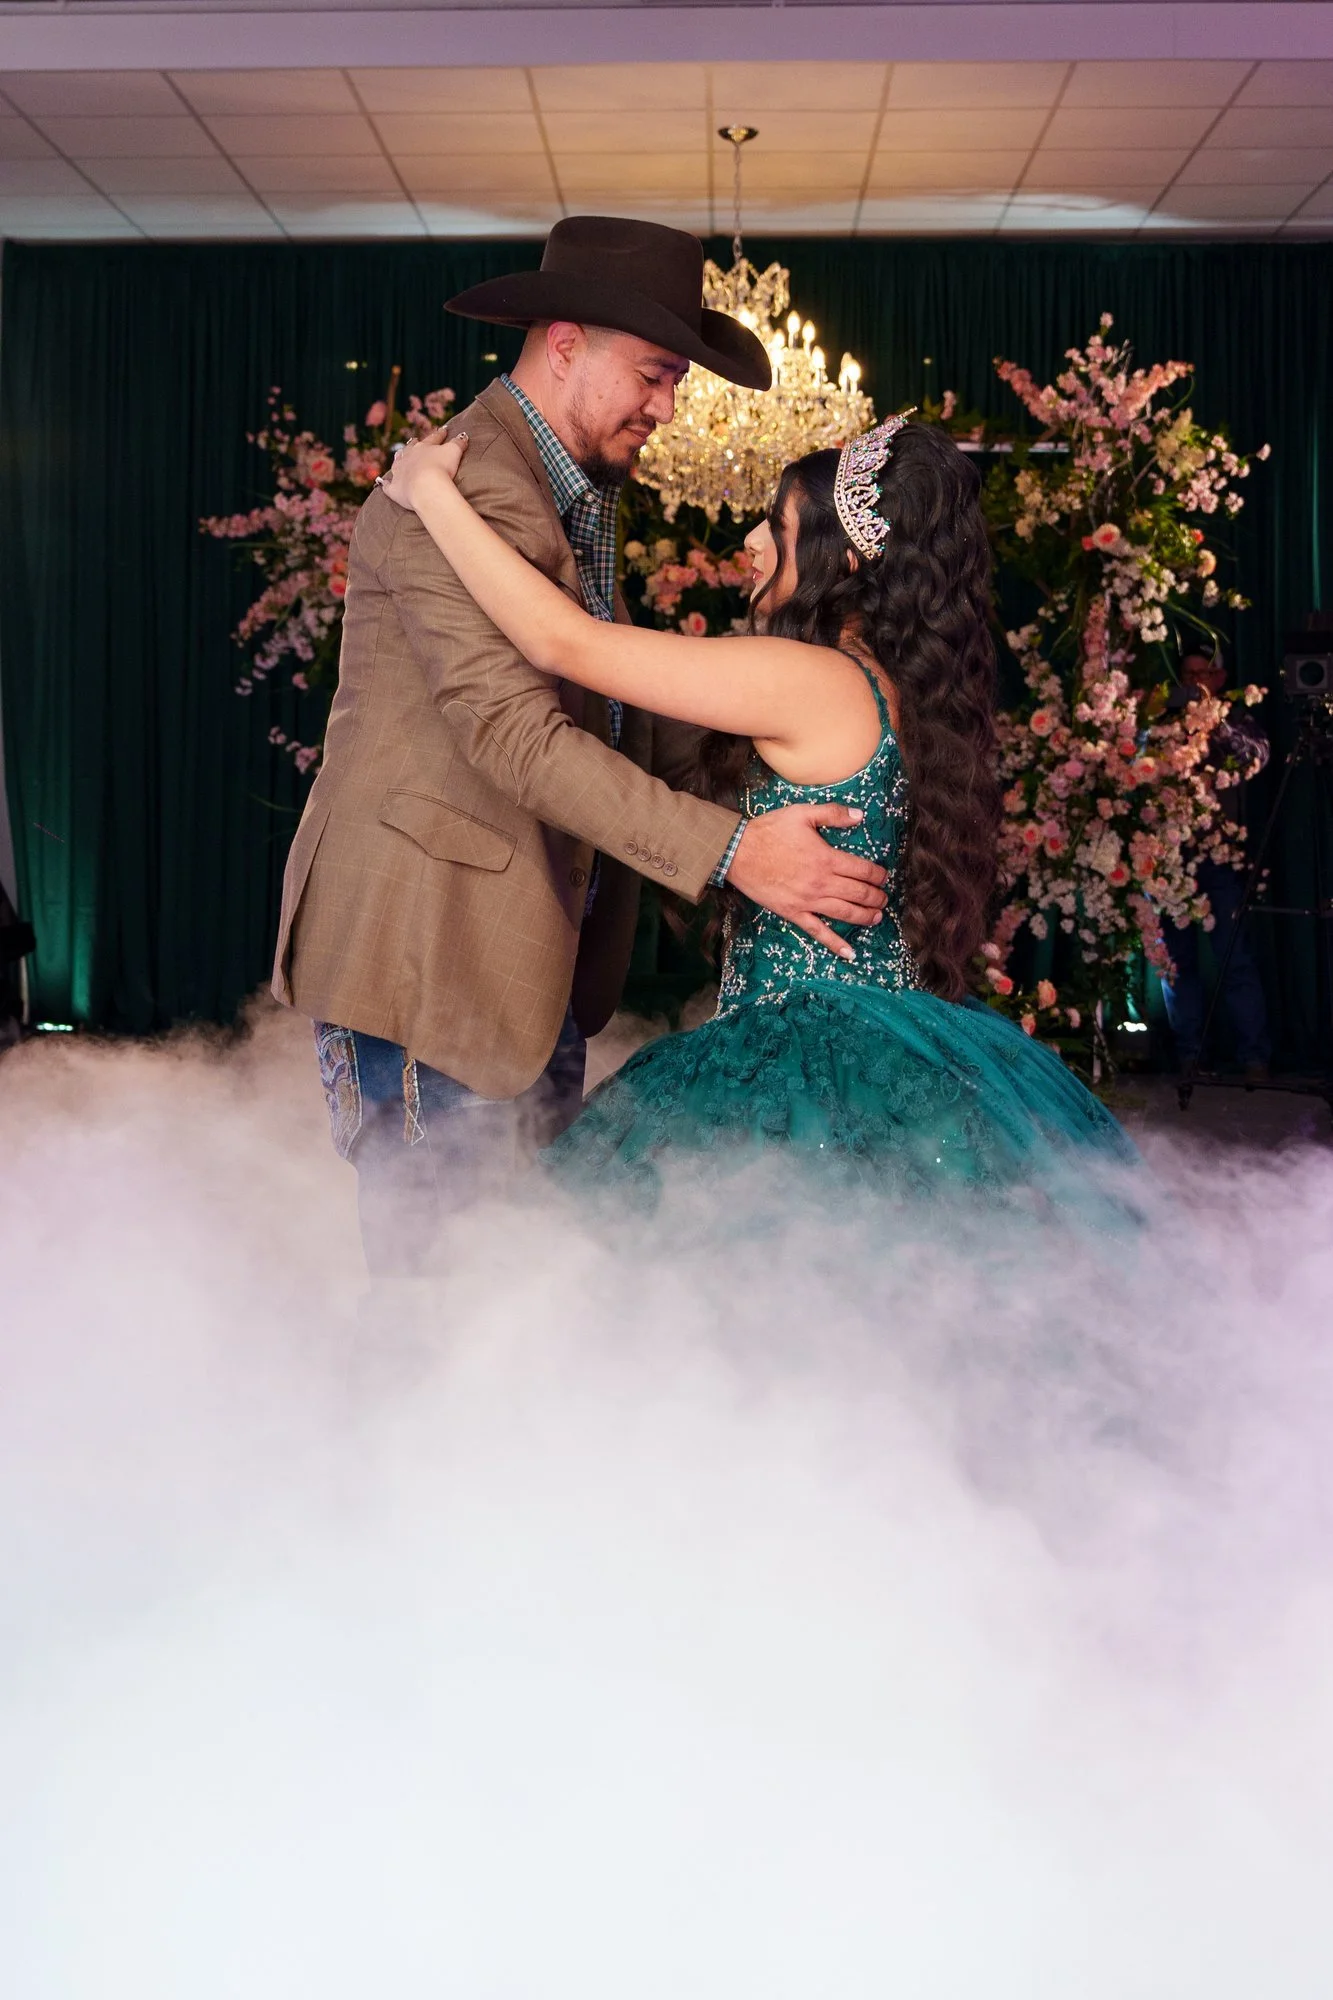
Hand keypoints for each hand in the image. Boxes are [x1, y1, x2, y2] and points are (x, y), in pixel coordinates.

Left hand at [378, 427, 468, 511]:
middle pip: (411, 448)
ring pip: (397, 462)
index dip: (440, 434)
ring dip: (399, 458)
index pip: (433, 438)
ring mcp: (399, 472)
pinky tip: (382, 482)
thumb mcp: (454, 452)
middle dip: (414, 444)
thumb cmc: (441, 468)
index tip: (444, 430)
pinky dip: (385, 484)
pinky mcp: (394, 488)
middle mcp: (409, 457)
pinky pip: (388, 486)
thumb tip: (463, 436)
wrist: (426, 486)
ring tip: (399, 454)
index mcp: (424, 448)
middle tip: (415, 440)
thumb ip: (458, 443)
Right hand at [726, 803, 887, 961]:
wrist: (738, 852)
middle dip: (876, 897)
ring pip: (845, 913)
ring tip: (877, 917)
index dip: (878, 875)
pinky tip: (850, 953)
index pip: (863, 870)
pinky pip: (818, 932)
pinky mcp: (794, 913)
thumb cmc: (769, 831)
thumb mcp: (802, 813)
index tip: (883, 877)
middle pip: (859, 894)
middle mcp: (822, 883)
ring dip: (865, 917)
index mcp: (827, 859)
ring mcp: (808, 901)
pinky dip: (836, 944)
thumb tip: (861, 815)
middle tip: (883, 898)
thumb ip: (833, 813)